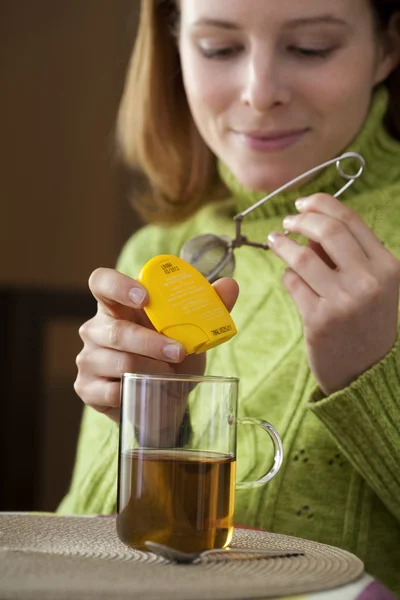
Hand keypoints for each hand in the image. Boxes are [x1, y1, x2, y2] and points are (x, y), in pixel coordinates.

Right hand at [74, 268, 238, 422]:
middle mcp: (96, 329)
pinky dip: (137, 391)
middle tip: (178, 352)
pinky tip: (148, 390)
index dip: (118, 285)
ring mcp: (88, 359)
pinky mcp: (87, 388)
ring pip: (116, 361)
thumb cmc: (171, 357)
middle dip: (150, 342)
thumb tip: (230, 285)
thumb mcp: (191, 332)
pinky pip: (111, 390)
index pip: (101, 282)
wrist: (164, 402)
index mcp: (117, 306)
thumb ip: (208, 306)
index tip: (145, 298)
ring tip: (169, 374)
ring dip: (149, 368)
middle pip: (115, 330)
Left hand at [267, 193, 399, 394]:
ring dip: (283, 245)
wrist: (365, 371)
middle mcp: (370, 281)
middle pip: (327, 231)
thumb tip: (310, 224)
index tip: (302, 204)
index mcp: (387, 265)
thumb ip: (345, 253)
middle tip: (287, 222)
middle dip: (300, 220)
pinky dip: (287, 275)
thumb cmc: (364, 320)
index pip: (350, 219)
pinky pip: (293, 284)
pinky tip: (289, 277)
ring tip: (275, 242)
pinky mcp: (319, 321)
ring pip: (303, 257)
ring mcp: (344, 302)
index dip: (320, 204)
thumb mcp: (371, 283)